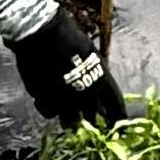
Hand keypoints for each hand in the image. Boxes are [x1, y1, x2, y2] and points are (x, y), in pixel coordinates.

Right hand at [8, 13, 125, 126]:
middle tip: (88, 118)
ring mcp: (65, 101)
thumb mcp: (89, 53)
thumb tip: (91, 80)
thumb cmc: (68, 36)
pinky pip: (50, 113)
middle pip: (92, 118)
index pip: (116, 107)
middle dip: (91, 119)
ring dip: (70, 120)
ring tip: (67, 118)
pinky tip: (47, 102)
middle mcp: (86, 96)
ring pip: (70, 121)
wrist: (43, 35)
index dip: (117, 117)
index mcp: (102, 82)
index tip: (115, 123)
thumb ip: (92, 72)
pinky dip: (49, 109)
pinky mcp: (45, 101)